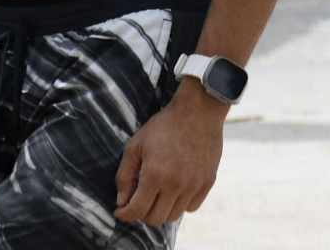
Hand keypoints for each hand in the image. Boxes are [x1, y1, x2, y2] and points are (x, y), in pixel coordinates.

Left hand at [113, 85, 225, 226]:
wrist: (199, 111)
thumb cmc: (165, 126)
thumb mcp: (136, 145)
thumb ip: (125, 176)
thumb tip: (121, 201)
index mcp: (155, 175)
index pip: (136, 210)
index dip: (124, 214)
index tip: (121, 210)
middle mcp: (176, 184)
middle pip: (155, 219)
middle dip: (142, 213)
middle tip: (139, 201)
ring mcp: (194, 185)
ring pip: (173, 216)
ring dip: (162, 209)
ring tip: (158, 195)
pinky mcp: (208, 182)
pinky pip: (191, 207)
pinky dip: (181, 204)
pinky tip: (175, 190)